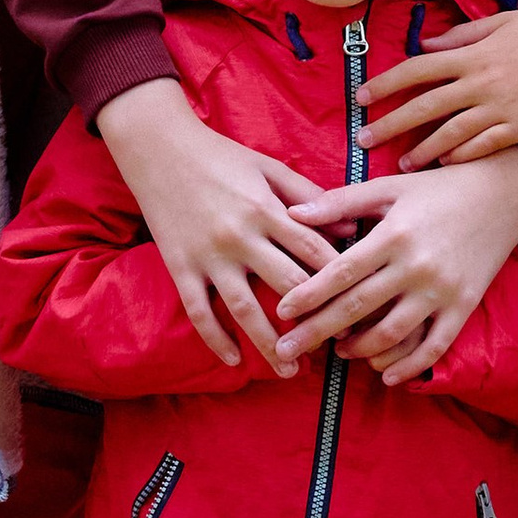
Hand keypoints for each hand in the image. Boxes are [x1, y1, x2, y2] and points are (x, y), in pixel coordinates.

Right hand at [96, 77, 336, 372]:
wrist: (158, 147)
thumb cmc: (220, 155)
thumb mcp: (269, 167)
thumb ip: (309, 197)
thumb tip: (351, 227)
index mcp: (266, 209)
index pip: (313, 252)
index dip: (340, 279)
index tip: (360, 303)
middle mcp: (240, 237)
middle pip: (287, 287)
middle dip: (315, 319)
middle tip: (337, 345)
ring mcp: (209, 256)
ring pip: (244, 310)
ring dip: (269, 345)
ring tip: (290, 370)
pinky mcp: (180, 267)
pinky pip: (199, 312)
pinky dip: (215, 339)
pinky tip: (234, 360)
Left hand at [274, 147, 517, 386]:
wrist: (504, 192)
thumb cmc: (439, 188)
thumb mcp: (389, 187)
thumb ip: (340, 201)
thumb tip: (292, 213)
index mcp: (393, 234)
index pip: (342, 271)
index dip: (309, 294)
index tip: (282, 312)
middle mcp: (416, 266)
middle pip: (358, 308)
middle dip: (317, 332)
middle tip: (286, 350)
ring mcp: (442, 290)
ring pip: (392, 333)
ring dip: (359, 350)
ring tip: (337, 352)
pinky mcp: (464, 305)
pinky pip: (434, 346)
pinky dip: (409, 366)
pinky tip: (386, 375)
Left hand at [359, 5, 517, 165]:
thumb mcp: (503, 21)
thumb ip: (463, 36)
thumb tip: (428, 44)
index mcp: (473, 55)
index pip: (417, 69)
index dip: (385, 83)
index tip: (362, 97)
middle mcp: (480, 84)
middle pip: (424, 107)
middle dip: (390, 124)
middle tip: (364, 140)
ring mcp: (500, 109)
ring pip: (450, 134)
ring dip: (422, 150)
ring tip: (402, 163)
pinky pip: (483, 147)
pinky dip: (460, 156)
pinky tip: (444, 164)